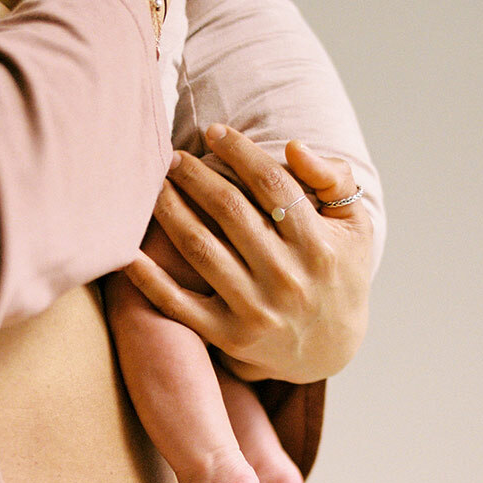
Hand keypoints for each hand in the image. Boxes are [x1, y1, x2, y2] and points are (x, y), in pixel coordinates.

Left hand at [124, 124, 375, 383]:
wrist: (332, 349)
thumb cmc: (338, 273)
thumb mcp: (354, 226)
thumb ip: (333, 179)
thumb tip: (293, 147)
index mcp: (317, 246)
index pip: (272, 184)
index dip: (239, 152)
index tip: (215, 132)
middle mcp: (286, 278)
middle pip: (229, 210)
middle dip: (196, 176)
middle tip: (174, 158)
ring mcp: (255, 309)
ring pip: (200, 248)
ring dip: (170, 210)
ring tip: (154, 186)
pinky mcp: (229, 336)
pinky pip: (178, 303)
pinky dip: (149, 278)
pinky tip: (129, 251)